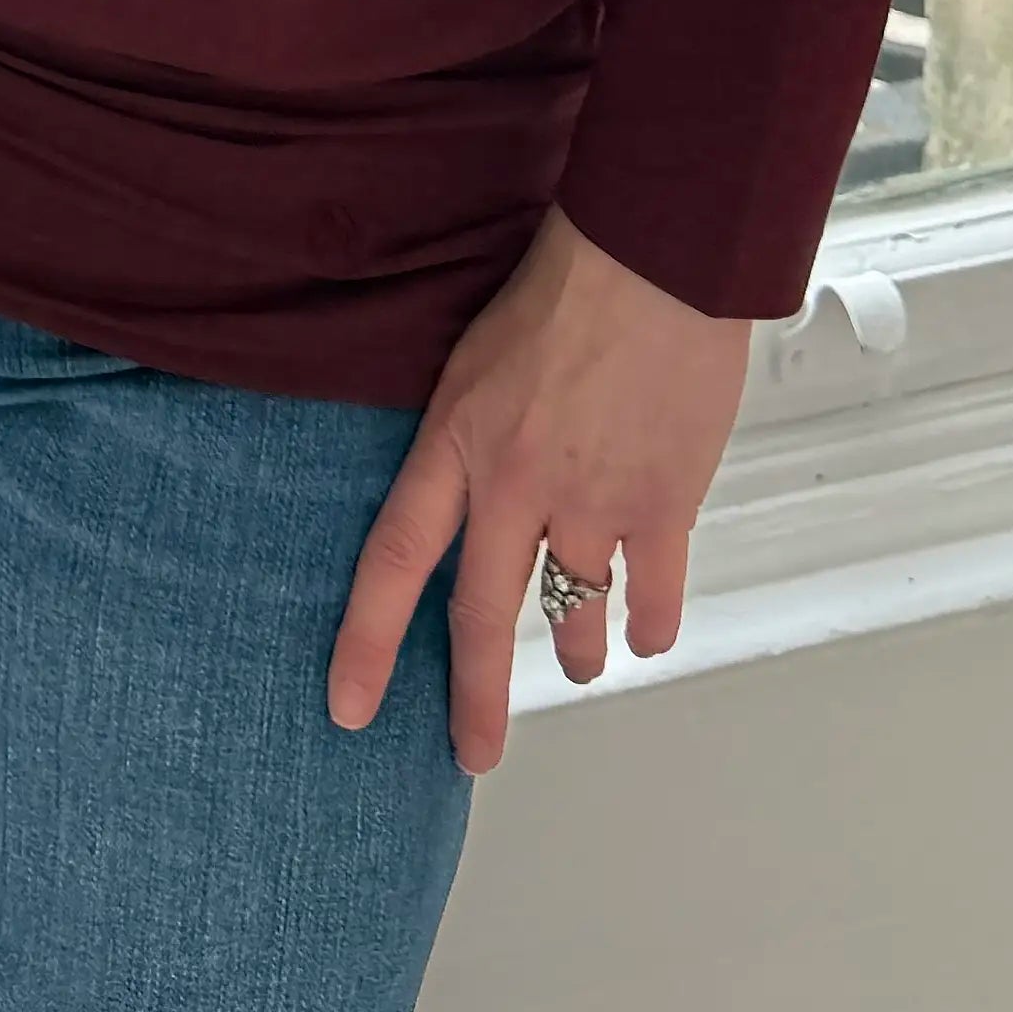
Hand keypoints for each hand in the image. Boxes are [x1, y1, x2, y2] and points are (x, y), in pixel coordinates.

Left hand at [326, 200, 752, 772]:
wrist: (650, 258)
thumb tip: (472, 487)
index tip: (349, 705)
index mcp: (455, 443)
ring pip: (574, 609)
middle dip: (475, 697)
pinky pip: (654, 591)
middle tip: (472, 753)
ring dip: (575, 648)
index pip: (391, 562)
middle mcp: (516, 486)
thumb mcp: (474, 355)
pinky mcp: (663, 501)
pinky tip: (645, 632)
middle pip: (481, 617)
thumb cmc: (562, 283)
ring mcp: (593, 500)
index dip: (367, 641)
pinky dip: (650, 621)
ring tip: (578, 663)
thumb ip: (469, 432)